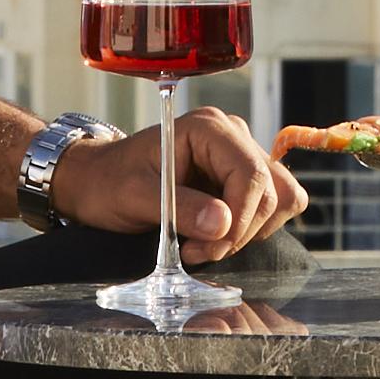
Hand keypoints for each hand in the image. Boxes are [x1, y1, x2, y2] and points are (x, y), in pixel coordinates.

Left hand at [54, 107, 304, 258]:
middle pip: (271, 189)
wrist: (98, 182)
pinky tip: (218, 234)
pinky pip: (275, 203)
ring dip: (250, 231)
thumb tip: (222, 224)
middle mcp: (233, 135)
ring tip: (206, 244)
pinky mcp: (242, 178)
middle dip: (239, 231)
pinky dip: (253, 228)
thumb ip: (179, 209)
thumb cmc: (110, 183)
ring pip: (281, 197)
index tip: (208, 247)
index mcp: (208, 128)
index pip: (251, 173)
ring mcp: (242, 155)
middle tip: (198, 251)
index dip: (239, 218)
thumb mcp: (134, 197)